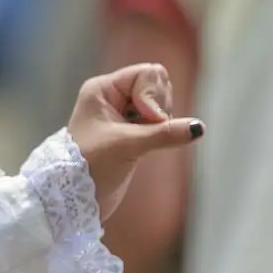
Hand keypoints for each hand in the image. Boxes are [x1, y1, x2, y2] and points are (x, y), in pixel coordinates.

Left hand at [66, 63, 202, 221]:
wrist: (74, 199)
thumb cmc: (90, 166)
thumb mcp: (127, 145)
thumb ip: (164, 134)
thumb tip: (198, 128)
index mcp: (103, 89)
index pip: (147, 74)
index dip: (154, 95)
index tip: (147, 119)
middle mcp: (113, 98)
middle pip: (157, 85)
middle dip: (160, 106)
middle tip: (146, 129)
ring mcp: (123, 115)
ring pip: (160, 104)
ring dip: (161, 121)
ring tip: (143, 139)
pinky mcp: (132, 134)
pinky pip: (159, 122)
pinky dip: (162, 131)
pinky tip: (151, 143)